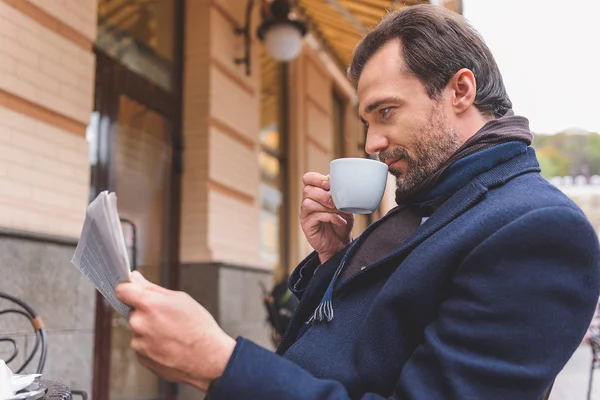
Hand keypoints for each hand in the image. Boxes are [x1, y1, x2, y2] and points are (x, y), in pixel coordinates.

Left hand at [115, 271, 235, 391]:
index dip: (129, 289)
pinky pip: (143, 345)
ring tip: (173, 334)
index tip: (133, 291)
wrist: (209, 358)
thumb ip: (153, 288)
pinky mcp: (141, 358)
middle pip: (134, 312)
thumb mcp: (181, 299)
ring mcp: (139, 343)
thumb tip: (135, 278)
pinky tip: (170, 345)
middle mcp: (139, 323)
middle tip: (168, 318)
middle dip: (147, 313)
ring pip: (140, 330)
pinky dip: (153, 345)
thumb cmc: (199, 327)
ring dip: (150, 330)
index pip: (122, 290)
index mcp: (149, 304)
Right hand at [301, 172, 353, 263]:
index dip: (317, 178)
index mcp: (316, 193)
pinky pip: (314, 216)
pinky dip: (330, 217)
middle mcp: (308, 201)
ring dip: (325, 205)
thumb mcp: (345, 205)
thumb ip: (341, 194)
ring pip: (308, 202)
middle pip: (307, 190)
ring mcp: (306, 214)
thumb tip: (339, 182)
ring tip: (337, 210)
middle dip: (322, 194)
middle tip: (334, 201)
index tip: (330, 184)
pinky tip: (340, 221)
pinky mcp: (306, 225)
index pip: (308, 178)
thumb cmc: (342, 222)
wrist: (340, 243)